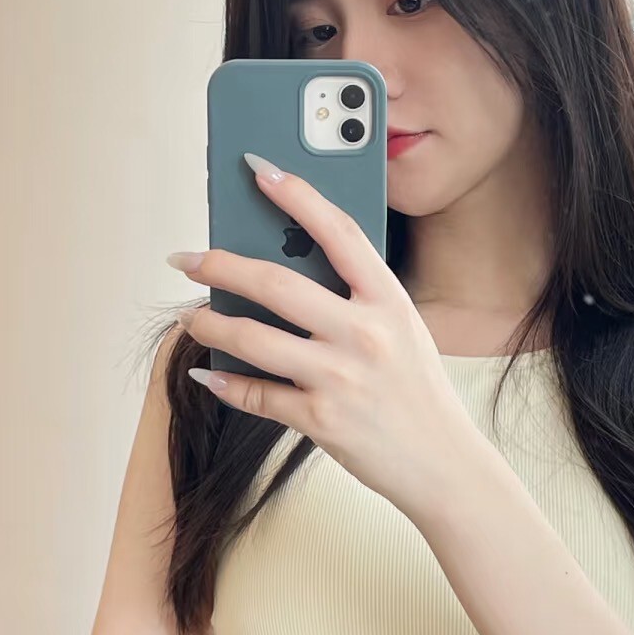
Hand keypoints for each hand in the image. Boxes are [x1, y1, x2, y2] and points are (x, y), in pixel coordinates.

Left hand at [171, 151, 482, 520]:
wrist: (444, 463)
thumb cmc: (418, 393)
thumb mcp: (402, 331)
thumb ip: (357, 301)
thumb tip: (289, 272)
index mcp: (389, 301)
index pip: (338, 233)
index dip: (297, 196)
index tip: (260, 170)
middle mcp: (364, 333)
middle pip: (275, 283)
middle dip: (219, 265)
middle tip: (189, 258)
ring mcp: (340, 377)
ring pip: (252, 338)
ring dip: (209, 324)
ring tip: (192, 317)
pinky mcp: (321, 419)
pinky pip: (256, 394)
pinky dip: (226, 383)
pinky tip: (208, 374)